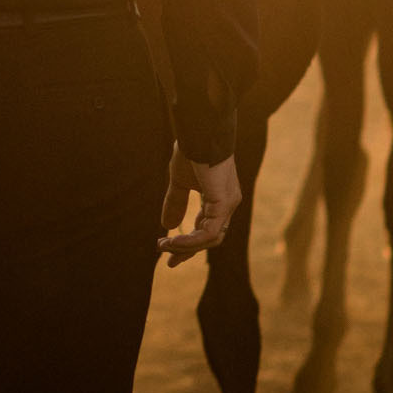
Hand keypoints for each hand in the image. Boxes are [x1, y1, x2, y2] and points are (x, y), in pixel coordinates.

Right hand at [159, 148, 239, 262]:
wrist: (199, 132)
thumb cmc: (191, 151)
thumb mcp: (179, 182)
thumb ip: (176, 202)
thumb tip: (167, 225)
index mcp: (219, 199)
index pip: (206, 228)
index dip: (188, 243)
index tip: (168, 252)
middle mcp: (228, 204)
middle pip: (211, 239)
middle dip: (188, 251)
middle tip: (168, 260)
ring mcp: (228, 205)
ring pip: (210, 239)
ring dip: (186, 247)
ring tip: (164, 245)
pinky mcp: (223, 203)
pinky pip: (208, 232)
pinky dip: (190, 240)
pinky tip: (172, 240)